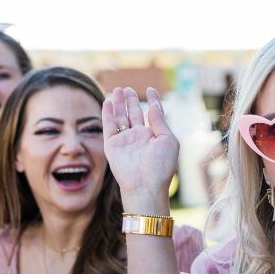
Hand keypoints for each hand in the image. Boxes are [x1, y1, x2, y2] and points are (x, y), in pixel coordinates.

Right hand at [102, 87, 177, 212]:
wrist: (145, 185)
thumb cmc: (161, 165)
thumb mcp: (167, 139)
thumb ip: (159, 120)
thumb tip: (153, 104)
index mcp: (155, 136)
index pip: (153, 114)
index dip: (153, 101)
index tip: (151, 89)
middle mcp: (140, 137)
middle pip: (134, 114)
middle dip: (132, 101)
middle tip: (128, 88)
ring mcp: (125, 141)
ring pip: (121, 117)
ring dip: (120, 104)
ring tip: (118, 89)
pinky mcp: (112, 145)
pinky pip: (108, 126)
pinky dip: (107, 114)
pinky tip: (108, 102)